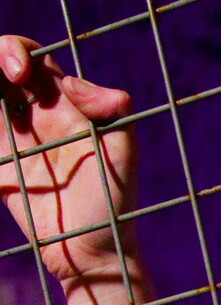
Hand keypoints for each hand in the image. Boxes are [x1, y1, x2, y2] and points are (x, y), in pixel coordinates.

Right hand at [0, 33, 145, 304]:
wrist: (89, 253)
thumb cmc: (114, 204)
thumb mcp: (124, 155)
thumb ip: (113, 112)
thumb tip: (72, 82)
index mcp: (65, 104)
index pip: (34, 58)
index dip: (19, 51)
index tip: (18, 72)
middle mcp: (35, 114)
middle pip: (2, 66)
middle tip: (4, 74)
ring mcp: (12, 139)